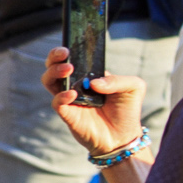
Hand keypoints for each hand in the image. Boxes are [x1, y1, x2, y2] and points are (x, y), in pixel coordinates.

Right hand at [43, 43, 144, 162]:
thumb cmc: (127, 110)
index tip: (70, 45)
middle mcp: (75, 85)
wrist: (123, 137)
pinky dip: (61, 96)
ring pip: (48, 81)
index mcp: (88, 74)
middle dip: (54, 56)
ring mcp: (69, 99)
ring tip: (68, 70)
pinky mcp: (67, 114)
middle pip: (53, 66)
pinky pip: (56, 102)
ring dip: (54, 72)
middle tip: (64, 54)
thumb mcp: (133, 88)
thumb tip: (94, 82)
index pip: (72, 57)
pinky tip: (73, 95)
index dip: (67, 49)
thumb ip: (117, 80)